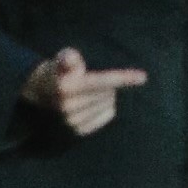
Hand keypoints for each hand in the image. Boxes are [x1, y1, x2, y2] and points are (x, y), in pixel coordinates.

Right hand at [21, 48, 145, 135]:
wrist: (43, 93)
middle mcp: (68, 106)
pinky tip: (95, 102)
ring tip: (93, 91)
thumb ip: (68, 57)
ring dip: (107, 95)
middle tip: (96, 80)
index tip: (143, 77)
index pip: (101, 81)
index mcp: (66, 86)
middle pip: (108, 92)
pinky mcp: (78, 130)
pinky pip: (107, 115)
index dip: (123, 78)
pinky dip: (107, 107)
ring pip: (109, 103)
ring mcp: (72, 120)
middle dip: (109, 84)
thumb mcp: (62, 60)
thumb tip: (68, 56)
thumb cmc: (60, 71)